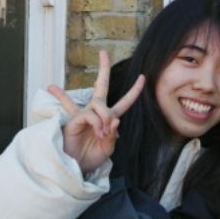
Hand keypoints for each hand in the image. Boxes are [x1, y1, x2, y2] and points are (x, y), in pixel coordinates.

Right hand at [47, 51, 144, 174]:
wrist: (76, 166)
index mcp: (109, 118)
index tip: (143, 77)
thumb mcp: (109, 147)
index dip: (134, 90)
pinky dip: (97, 123)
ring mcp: (86, 113)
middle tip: (103, 52)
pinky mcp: (76, 118)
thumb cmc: (92, 156)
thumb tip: (115, 120)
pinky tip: (96, 131)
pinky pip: (91, 115)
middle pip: (101, 86)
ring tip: (102, 134)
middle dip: (103, 68)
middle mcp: (97, 112)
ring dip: (105, 119)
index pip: (124, 102)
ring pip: (100, 104)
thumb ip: (114, 133)